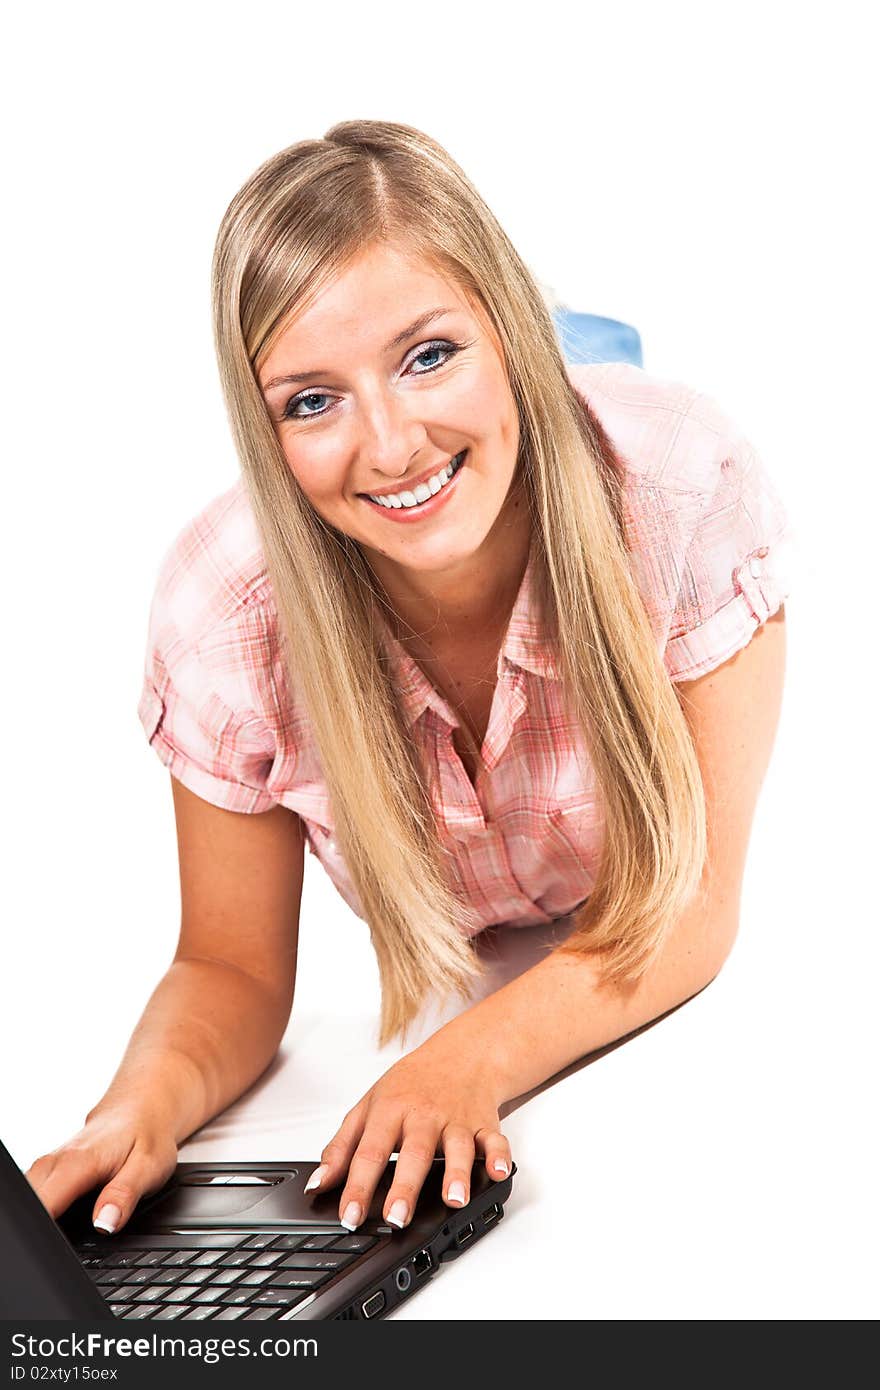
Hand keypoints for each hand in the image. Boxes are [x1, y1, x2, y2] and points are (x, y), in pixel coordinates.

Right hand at [24, 1105, 178, 1234]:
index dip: (48, 1235)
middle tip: (66, 1245)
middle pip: (29, 1207)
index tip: (61, 1249)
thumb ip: (123, 1196)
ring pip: (28, 1200)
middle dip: (41, 1230)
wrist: (141, 1108)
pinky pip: (34, 1195)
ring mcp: (48, 1165)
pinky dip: (42, 1211)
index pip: (43, 1207)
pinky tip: (62, 1218)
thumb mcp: (149, 1167)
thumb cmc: (147, 1135)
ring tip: (66, 1232)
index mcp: (76, 1163)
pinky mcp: (48, 1170)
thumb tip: (104, 1225)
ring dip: (40, 1220)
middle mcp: (55, 1162)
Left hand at [304, 1030, 511, 1230]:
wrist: (460, 1054)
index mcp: (390, 1110)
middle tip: (396, 1217)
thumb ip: (342, 1147)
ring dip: (457, 1174)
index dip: (358, 1186)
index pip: (370, 1151)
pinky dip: (500, 1155)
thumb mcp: (368, 1106)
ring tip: (453, 1200)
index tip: (350, 1216)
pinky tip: (499, 1172)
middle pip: (415, 1152)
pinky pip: (496, 1140)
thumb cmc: (410, 1085)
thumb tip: (318, 1183)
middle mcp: (424, 1115)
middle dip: (406, 1186)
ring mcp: (456, 1120)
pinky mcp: (485, 1123)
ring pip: (458, 1147)